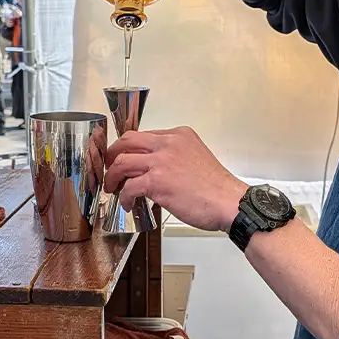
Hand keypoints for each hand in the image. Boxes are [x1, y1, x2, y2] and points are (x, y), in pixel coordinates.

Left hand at [104, 127, 246, 231]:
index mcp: (178, 135)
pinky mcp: (157, 181)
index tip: (124, 159)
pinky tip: (128, 204)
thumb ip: (174, 157)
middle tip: (110, 168)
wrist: (228, 202)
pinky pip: (129, 187)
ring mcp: (161, 161)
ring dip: (112, 176)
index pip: (144, 135)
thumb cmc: (215, 187)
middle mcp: (168, 143)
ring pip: (121, 161)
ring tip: (112, 187)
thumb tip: (154, 169)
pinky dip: (124, 196)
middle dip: (113, 155)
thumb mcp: (195, 157)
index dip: (129, 148)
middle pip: (127, 141)